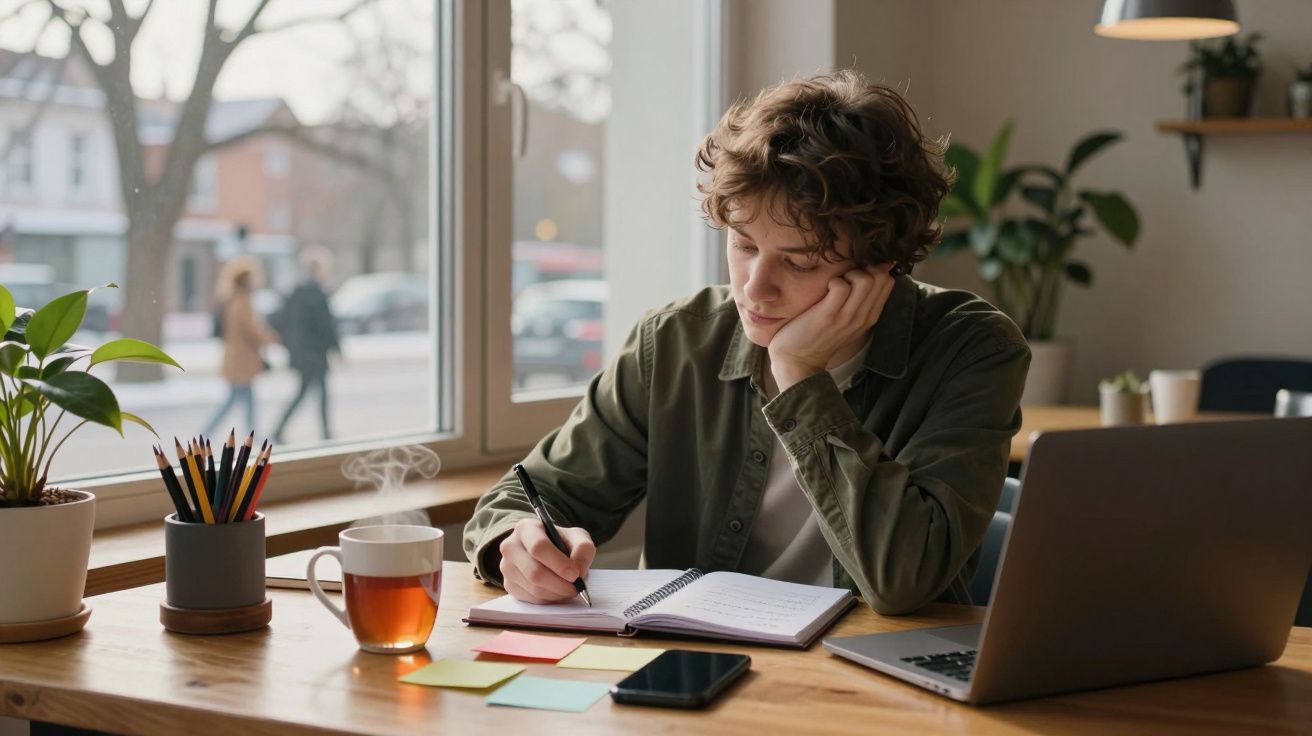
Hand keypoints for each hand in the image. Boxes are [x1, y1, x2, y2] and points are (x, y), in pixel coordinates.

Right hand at [498, 517, 596, 603]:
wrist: (543, 550)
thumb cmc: (559, 541)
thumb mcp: (576, 536)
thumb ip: (583, 548)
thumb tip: (578, 570)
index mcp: (526, 528)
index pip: (538, 547)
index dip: (558, 563)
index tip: (575, 574)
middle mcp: (510, 547)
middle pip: (534, 572)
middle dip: (559, 584)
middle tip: (576, 588)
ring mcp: (506, 567)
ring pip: (533, 588)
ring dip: (556, 594)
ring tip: (569, 589)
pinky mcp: (508, 585)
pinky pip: (531, 599)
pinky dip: (549, 599)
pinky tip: (557, 592)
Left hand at [767, 264, 896, 391]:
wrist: (798, 361)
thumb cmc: (819, 335)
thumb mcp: (847, 319)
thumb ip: (860, 299)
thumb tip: (874, 270)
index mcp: (870, 316)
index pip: (888, 280)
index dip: (874, 269)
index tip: (856, 273)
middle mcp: (863, 317)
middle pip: (881, 277)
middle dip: (863, 268)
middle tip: (845, 277)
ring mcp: (847, 317)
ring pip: (865, 280)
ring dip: (849, 273)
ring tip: (836, 283)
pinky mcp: (828, 316)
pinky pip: (840, 286)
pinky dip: (833, 281)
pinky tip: (825, 290)